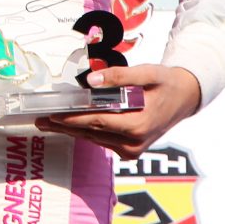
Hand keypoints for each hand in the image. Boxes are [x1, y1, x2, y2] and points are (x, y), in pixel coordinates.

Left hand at [36, 65, 201, 159]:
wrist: (185, 98)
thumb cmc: (166, 83)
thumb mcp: (147, 73)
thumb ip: (120, 76)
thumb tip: (91, 80)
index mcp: (139, 125)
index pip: (97, 122)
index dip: (72, 118)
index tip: (51, 115)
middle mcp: (135, 143)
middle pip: (91, 133)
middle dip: (64, 126)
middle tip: (39, 120)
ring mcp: (132, 149)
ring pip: (95, 138)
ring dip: (72, 130)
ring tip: (49, 123)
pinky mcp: (130, 150)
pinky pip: (102, 140)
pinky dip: (86, 132)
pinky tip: (69, 125)